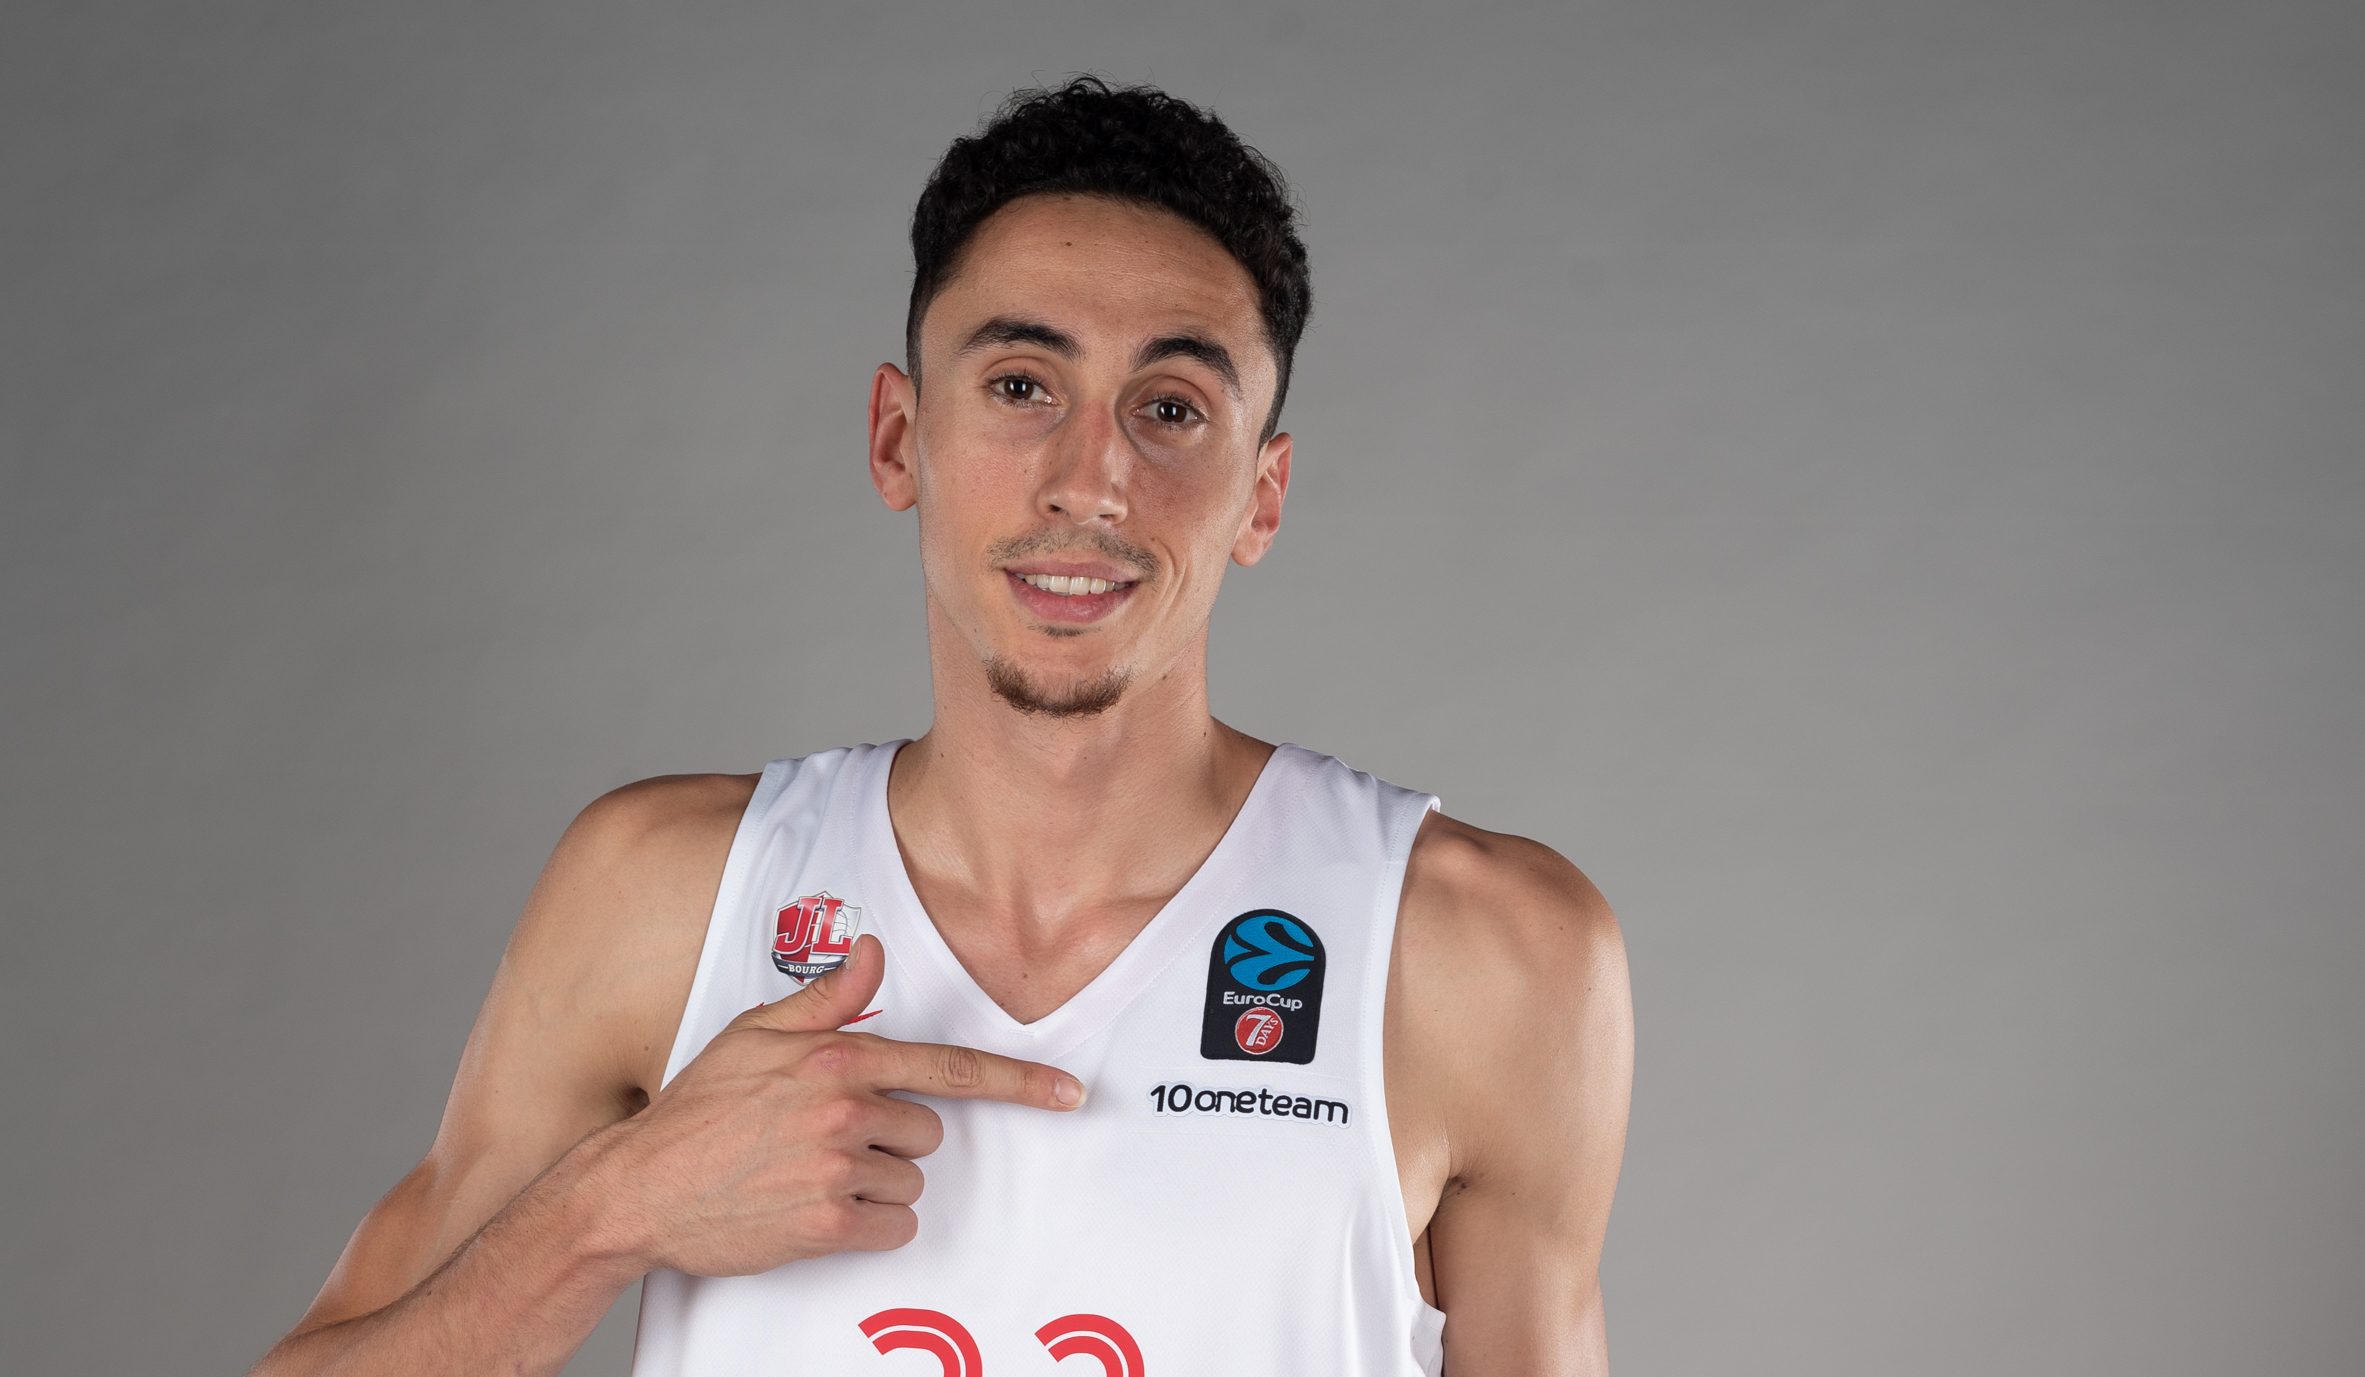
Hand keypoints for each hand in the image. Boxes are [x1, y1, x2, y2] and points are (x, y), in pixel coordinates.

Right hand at [590, 934, 1082, 1276]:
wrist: (638, 1187)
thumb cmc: (697, 1110)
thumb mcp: (756, 1033)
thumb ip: (827, 997)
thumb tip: (875, 950)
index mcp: (836, 1058)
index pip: (948, 1067)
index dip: (1017, 1082)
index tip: (1066, 1093)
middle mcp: (844, 1110)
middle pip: (928, 1132)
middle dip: (891, 1139)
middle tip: (826, 1141)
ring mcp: (837, 1169)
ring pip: (909, 1182)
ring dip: (874, 1184)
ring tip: (809, 1174)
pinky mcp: (827, 1224)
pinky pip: (893, 1226)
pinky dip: (867, 1226)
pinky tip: (816, 1209)